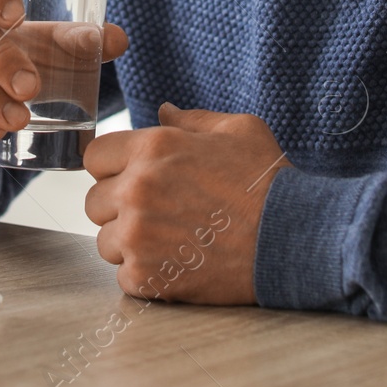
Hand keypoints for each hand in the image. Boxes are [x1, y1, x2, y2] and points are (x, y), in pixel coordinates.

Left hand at [84, 103, 287, 305]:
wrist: (293, 238)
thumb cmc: (267, 182)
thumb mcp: (238, 131)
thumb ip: (192, 120)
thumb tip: (163, 110)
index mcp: (152, 148)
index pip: (94, 156)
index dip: (113, 167)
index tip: (134, 178)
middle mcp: (137, 190)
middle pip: (94, 202)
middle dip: (119, 206)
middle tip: (159, 212)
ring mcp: (139, 236)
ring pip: (106, 242)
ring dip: (130, 243)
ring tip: (172, 239)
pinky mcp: (148, 276)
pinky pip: (124, 276)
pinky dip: (146, 275)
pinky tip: (179, 263)